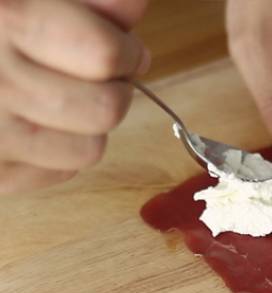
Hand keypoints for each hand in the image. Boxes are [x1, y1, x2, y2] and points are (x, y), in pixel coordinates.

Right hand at [0, 0, 149, 192]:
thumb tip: (133, 4)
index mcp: (1, 20)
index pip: (104, 54)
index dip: (126, 51)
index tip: (125, 49)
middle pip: (105, 108)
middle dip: (115, 89)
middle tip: (100, 75)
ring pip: (89, 149)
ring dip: (88, 123)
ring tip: (62, 98)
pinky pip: (58, 172)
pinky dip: (60, 150)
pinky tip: (33, 122)